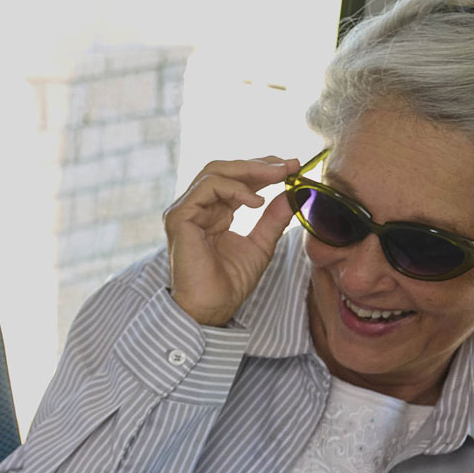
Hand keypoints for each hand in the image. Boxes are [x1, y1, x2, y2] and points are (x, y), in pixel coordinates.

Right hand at [164, 157, 298, 326]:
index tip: (293, 167)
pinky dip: (235, 188)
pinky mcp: (180, 216)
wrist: (212, 307)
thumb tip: (293, 193)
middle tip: (289, 165)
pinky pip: (208, 187)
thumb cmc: (230, 283)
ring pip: (215, 171)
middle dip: (259, 164)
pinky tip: (256, 201)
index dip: (263, 171)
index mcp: (212, 213)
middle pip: (225, 170)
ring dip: (250, 170)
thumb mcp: (261, 244)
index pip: (235, 180)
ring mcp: (185, 210)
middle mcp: (196, 208)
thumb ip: (274, 218)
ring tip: (278, 176)